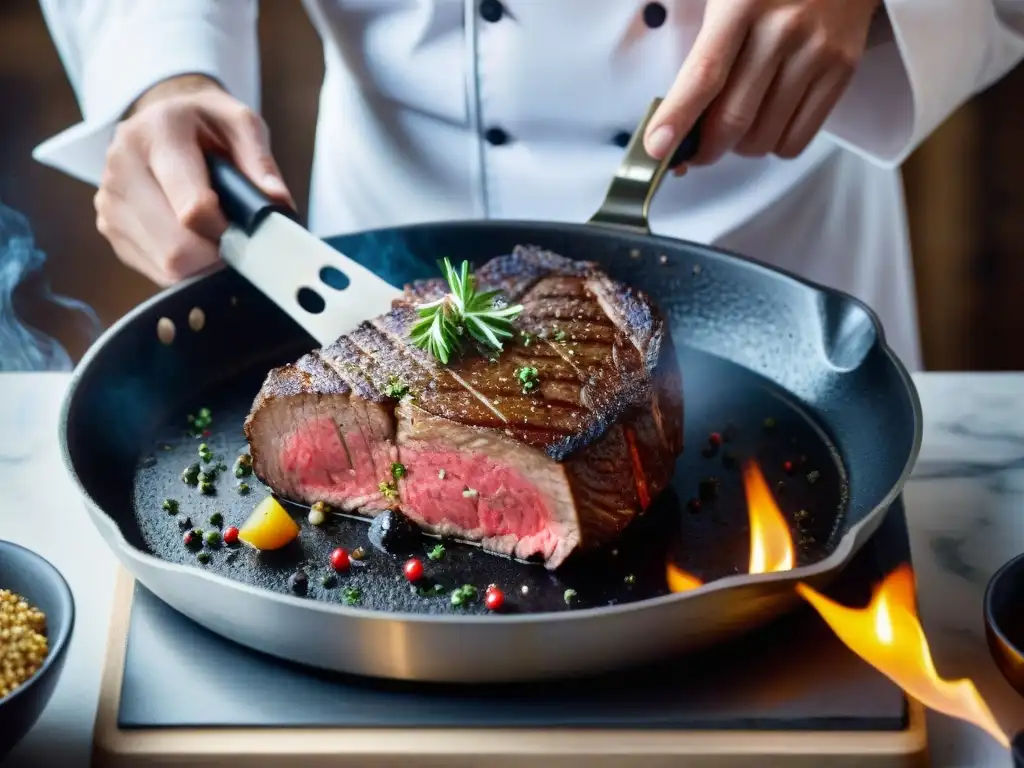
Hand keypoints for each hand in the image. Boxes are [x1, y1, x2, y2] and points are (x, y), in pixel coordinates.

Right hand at [94, 74, 292, 285]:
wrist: (161, 119)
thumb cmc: (206, 124)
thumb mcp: (241, 124)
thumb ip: (261, 163)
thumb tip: (276, 204)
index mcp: (157, 133)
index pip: (193, 208)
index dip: (228, 232)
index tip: (246, 232)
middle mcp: (122, 164)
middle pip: (176, 247)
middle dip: (216, 254)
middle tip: (235, 240)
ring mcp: (109, 199)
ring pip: (166, 264)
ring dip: (201, 264)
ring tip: (214, 235)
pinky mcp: (108, 226)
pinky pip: (155, 269)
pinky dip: (184, 267)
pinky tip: (192, 240)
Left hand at [644, 0, 880, 168]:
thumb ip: (702, 50)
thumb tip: (675, 119)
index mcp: (741, 4)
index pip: (704, 76)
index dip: (677, 119)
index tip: (657, 149)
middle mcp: (782, 29)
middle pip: (733, 119)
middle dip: (705, 148)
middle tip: (694, 151)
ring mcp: (817, 51)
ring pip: (764, 137)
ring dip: (739, 148)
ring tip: (736, 127)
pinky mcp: (843, 69)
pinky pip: (797, 139)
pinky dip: (773, 146)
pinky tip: (767, 123)